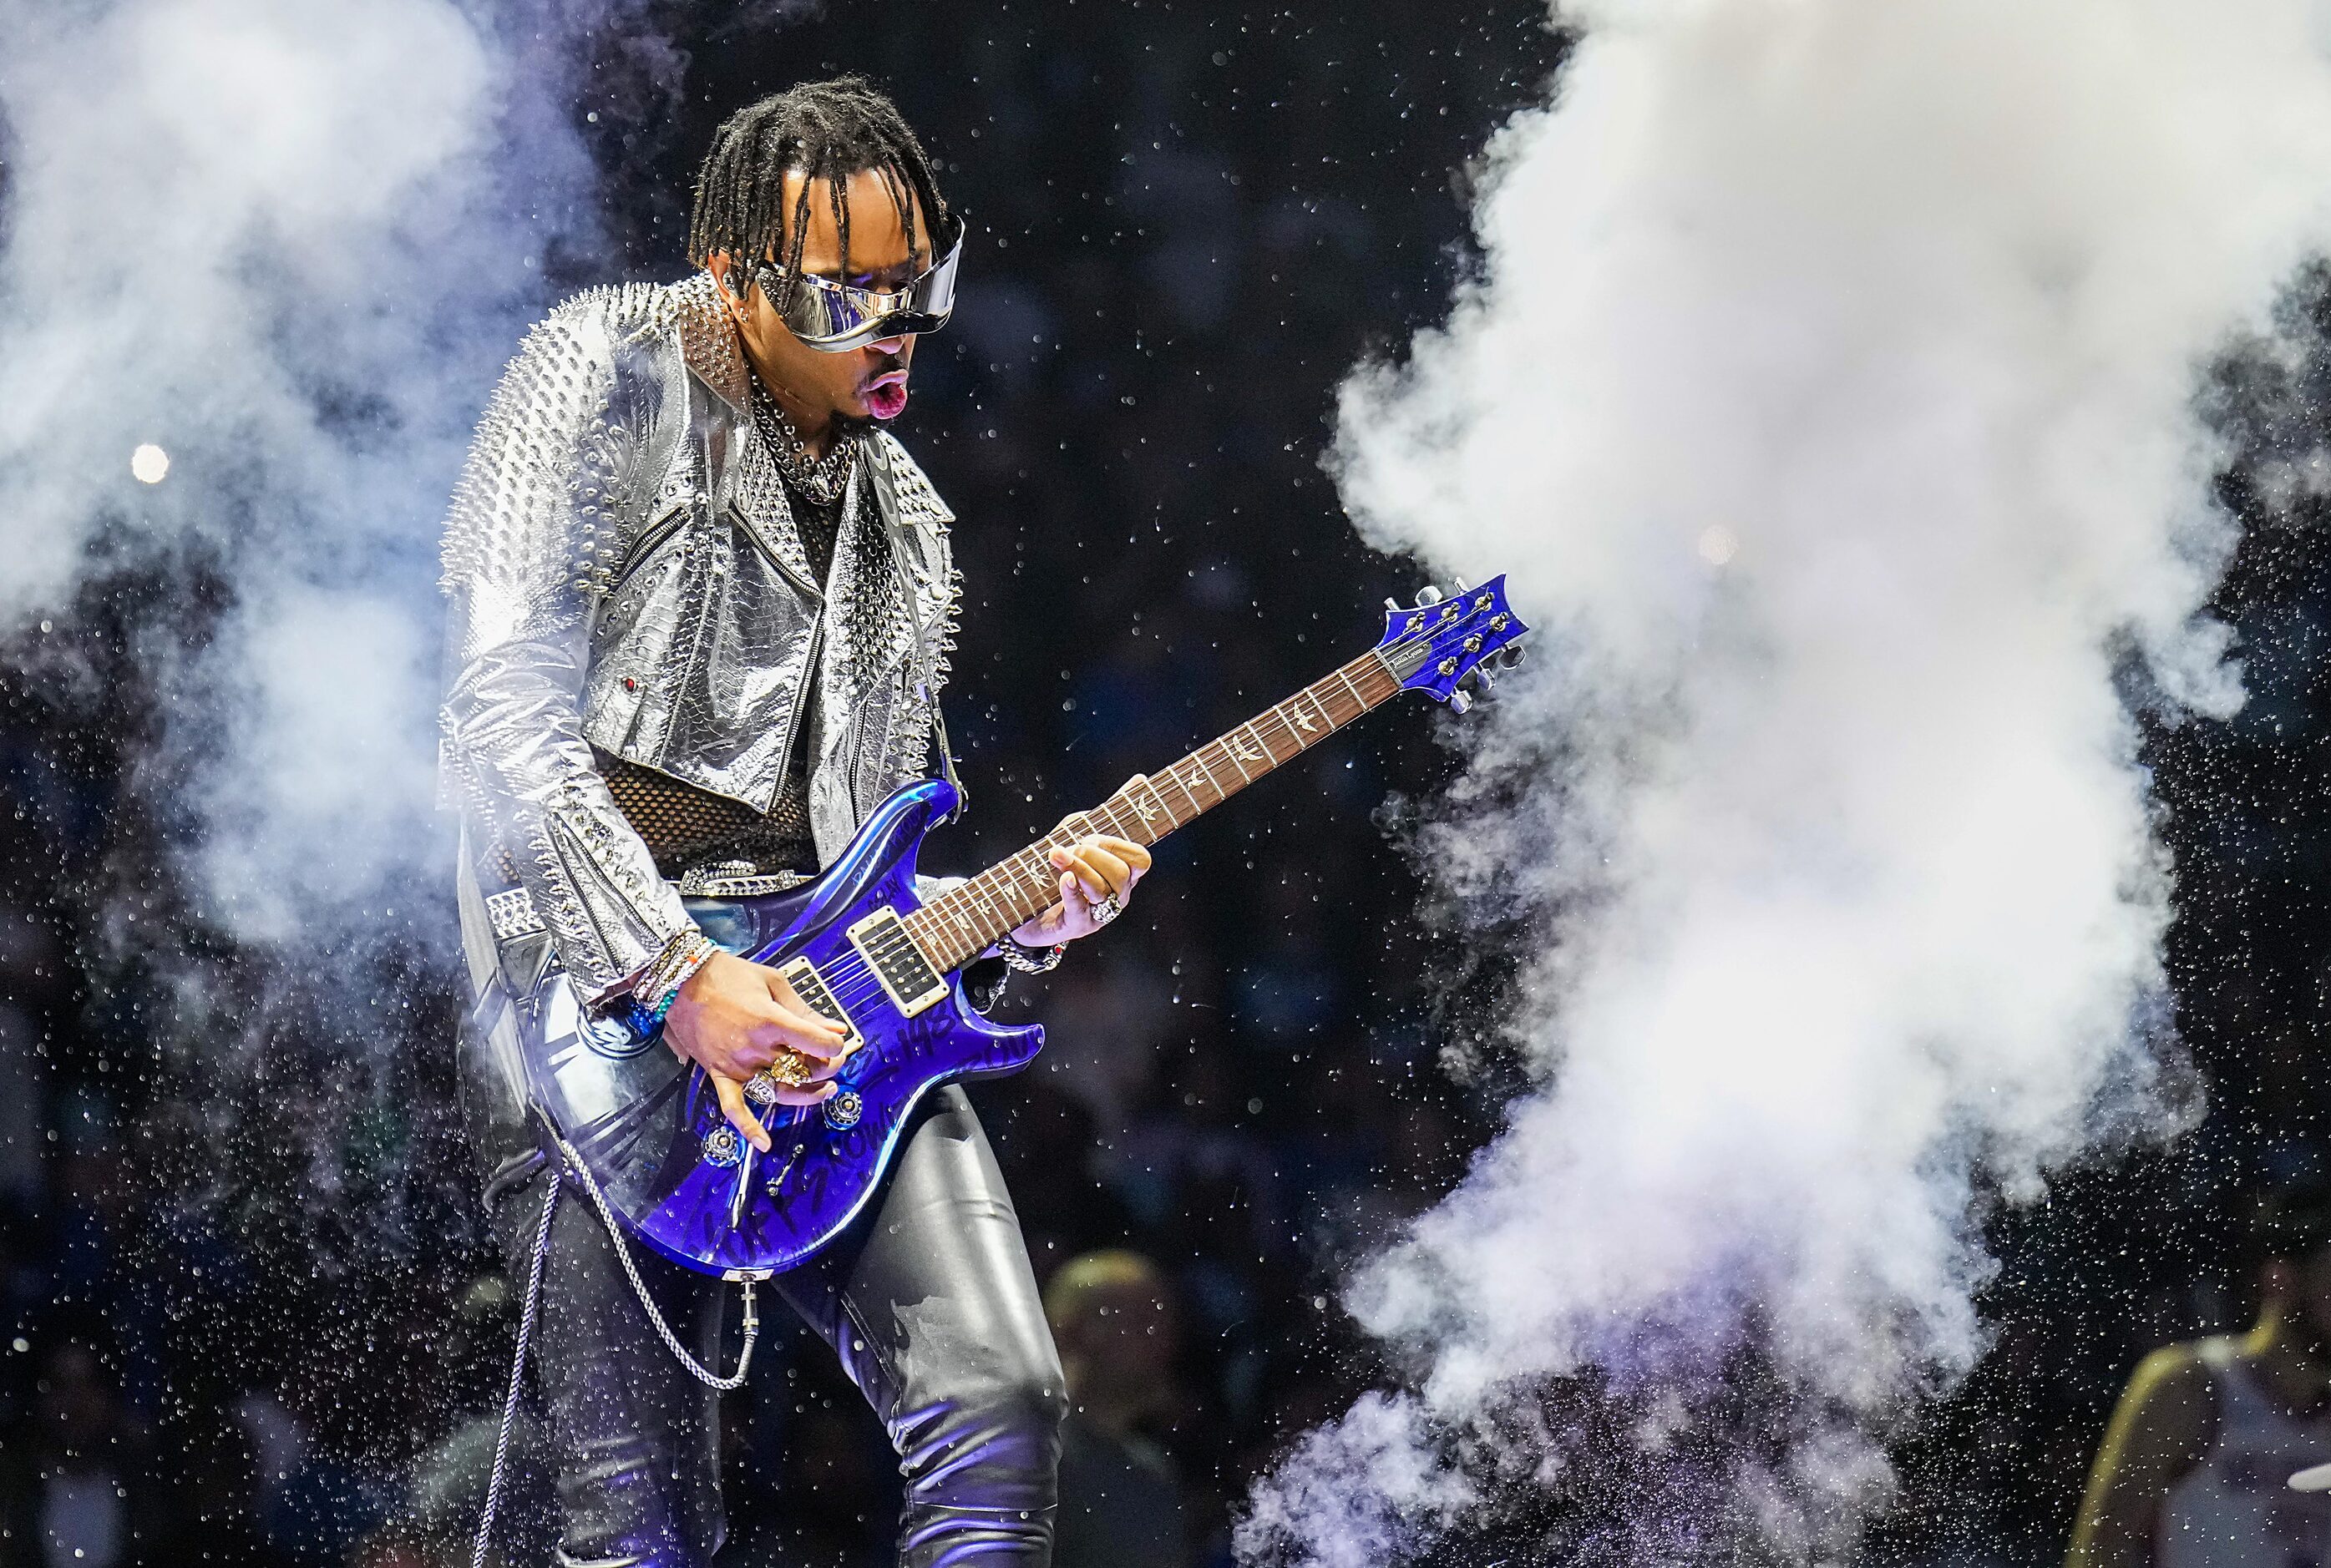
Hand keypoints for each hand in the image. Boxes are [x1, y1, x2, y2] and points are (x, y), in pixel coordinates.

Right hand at [663, 951, 852, 1151]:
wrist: (682, 981)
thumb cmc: (727, 976)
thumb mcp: (773, 982)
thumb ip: (804, 1009)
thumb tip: (834, 1028)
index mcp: (770, 1020)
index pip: (816, 1043)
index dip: (834, 1045)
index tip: (837, 1042)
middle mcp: (755, 1047)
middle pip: (801, 1069)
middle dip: (825, 1067)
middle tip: (832, 1060)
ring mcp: (737, 1065)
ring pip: (779, 1092)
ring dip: (806, 1096)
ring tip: (824, 1090)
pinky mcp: (719, 1074)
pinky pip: (734, 1107)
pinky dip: (748, 1127)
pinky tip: (763, 1142)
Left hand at [1011, 812, 1151, 948]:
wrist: (1032, 917)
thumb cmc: (1053, 879)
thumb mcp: (1068, 845)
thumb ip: (1077, 827)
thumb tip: (1084, 818)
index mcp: (1123, 877)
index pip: (1140, 860)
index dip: (1117, 845)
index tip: (1091, 838)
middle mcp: (1117, 897)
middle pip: (1121, 874)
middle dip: (1094, 855)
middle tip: (1070, 849)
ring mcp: (1099, 914)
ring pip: (1101, 889)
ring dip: (1078, 867)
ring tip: (1056, 855)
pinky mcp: (1076, 926)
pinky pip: (1079, 908)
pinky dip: (1072, 890)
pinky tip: (1064, 878)